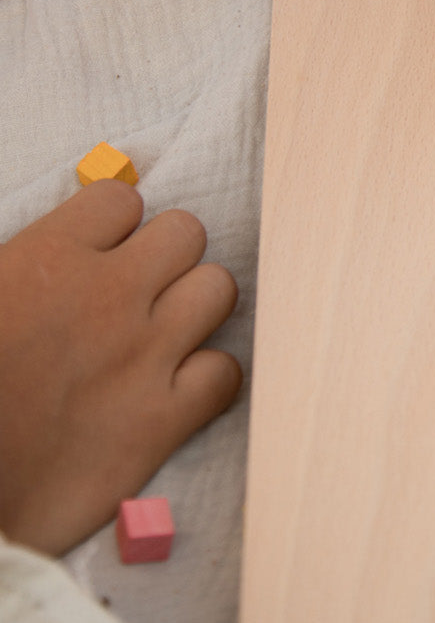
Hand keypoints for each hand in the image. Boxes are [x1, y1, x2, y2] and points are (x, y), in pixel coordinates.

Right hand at [0, 181, 240, 555]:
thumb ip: (21, 263)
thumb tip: (47, 257)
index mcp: (47, 259)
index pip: (120, 199)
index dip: (109, 225)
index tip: (94, 255)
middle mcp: (107, 297)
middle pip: (186, 233)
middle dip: (165, 257)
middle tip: (134, 292)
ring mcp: (141, 357)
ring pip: (218, 289)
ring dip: (194, 306)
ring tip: (161, 335)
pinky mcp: (159, 423)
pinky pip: (225, 373)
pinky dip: (208, 379)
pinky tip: (176, 392)